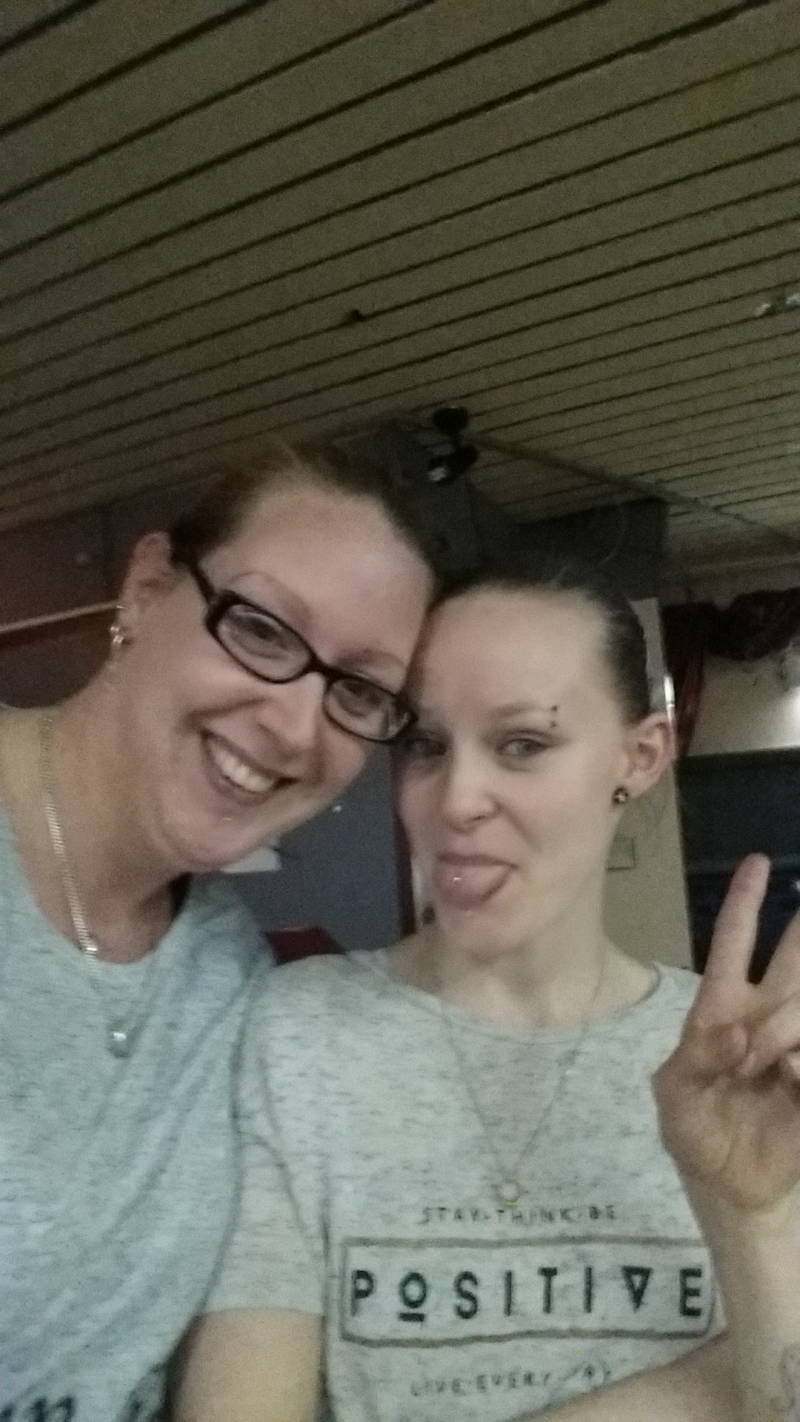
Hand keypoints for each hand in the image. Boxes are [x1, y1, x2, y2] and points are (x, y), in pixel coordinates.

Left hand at [654, 854, 799, 1211]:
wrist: (734, 1187)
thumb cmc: (695, 1133)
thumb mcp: (676, 1097)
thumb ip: (697, 1060)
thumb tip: (734, 1032)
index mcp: (722, 1010)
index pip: (734, 945)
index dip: (744, 904)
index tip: (757, 863)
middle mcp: (765, 1015)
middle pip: (791, 960)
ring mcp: (796, 1043)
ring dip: (790, 1027)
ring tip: (773, 1064)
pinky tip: (790, 1080)